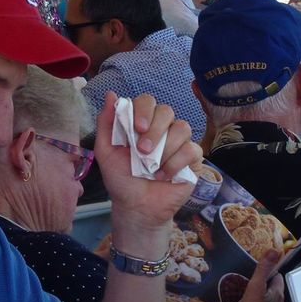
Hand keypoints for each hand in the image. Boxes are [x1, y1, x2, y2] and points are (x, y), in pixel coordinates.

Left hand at [96, 92, 202, 247]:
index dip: (144, 110)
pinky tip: (164, 176)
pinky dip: (175, 163)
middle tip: (143, 151)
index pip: (148, 101)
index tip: (138, 128)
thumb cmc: (122, 179)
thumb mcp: (106, 152)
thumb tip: (111, 94)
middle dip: (155, 131)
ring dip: (165, 149)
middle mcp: (163, 128)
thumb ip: (107, 124)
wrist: (137, 207)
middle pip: (167, 111)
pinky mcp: (194, 158)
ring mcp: (180, 142)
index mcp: (142, 123)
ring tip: (151, 168)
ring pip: (182, 128)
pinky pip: (191, 149)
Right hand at [237, 250, 285, 301]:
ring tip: (245, 297)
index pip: (277, 279)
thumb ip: (263, 270)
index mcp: (278, 297)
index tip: (260, 269)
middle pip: (273, 293)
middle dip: (265, 287)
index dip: (270, 272)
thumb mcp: (255, 289)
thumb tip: (275, 250)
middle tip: (250, 282)